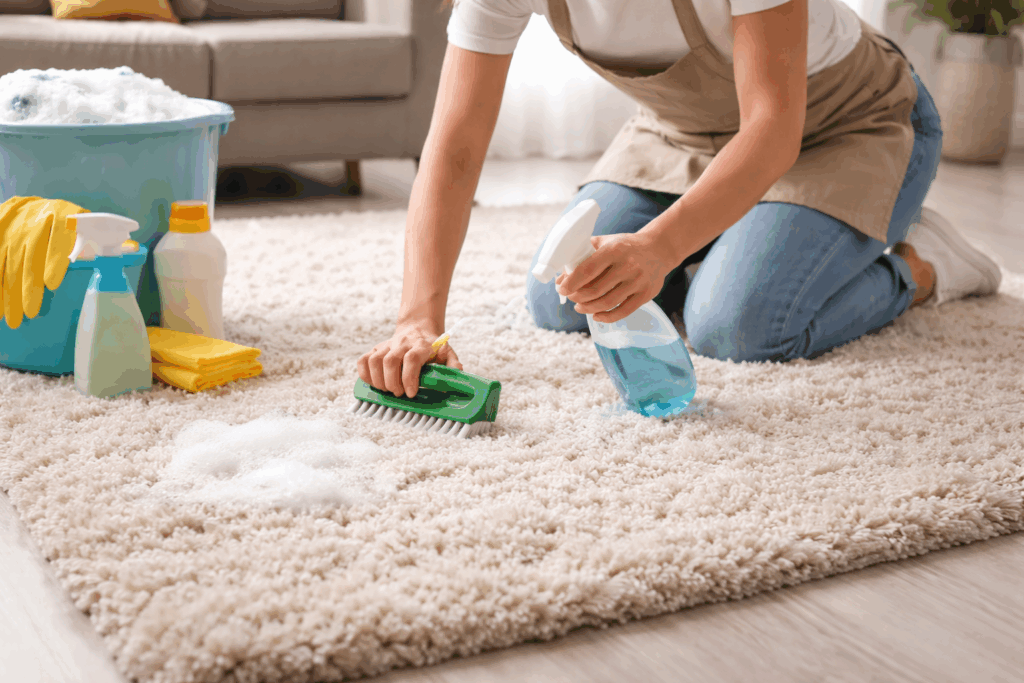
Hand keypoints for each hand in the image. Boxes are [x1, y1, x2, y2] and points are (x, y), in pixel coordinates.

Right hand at [357, 322, 463, 398]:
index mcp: (422, 345)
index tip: (411, 393)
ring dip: (378, 380)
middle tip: (399, 394)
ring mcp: (387, 345)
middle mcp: (403, 343)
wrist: (418, 329)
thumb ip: (453, 364)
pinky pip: (363, 360)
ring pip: (374, 360)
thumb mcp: (447, 353)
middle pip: (390, 360)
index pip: (412, 358)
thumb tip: (457, 373)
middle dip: (392, 382)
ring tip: (387, 390)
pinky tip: (374, 383)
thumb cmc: (433, 347)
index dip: (409, 377)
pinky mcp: (376, 349)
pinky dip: (365, 374)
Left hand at [555, 232, 676, 322]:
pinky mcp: (646, 294)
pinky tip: (596, 315)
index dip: (571, 282)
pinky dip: (606, 317)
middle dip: (577, 297)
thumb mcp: (606, 242)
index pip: (587, 270)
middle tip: (570, 297)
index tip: (562, 289)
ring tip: (579, 307)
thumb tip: (562, 276)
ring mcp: (638, 281)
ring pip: (606, 303)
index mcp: (614, 250)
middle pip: (595, 290)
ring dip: (588, 308)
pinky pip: (622, 311)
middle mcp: (628, 265)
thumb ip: (584, 254)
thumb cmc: (626, 246)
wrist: (659, 249)